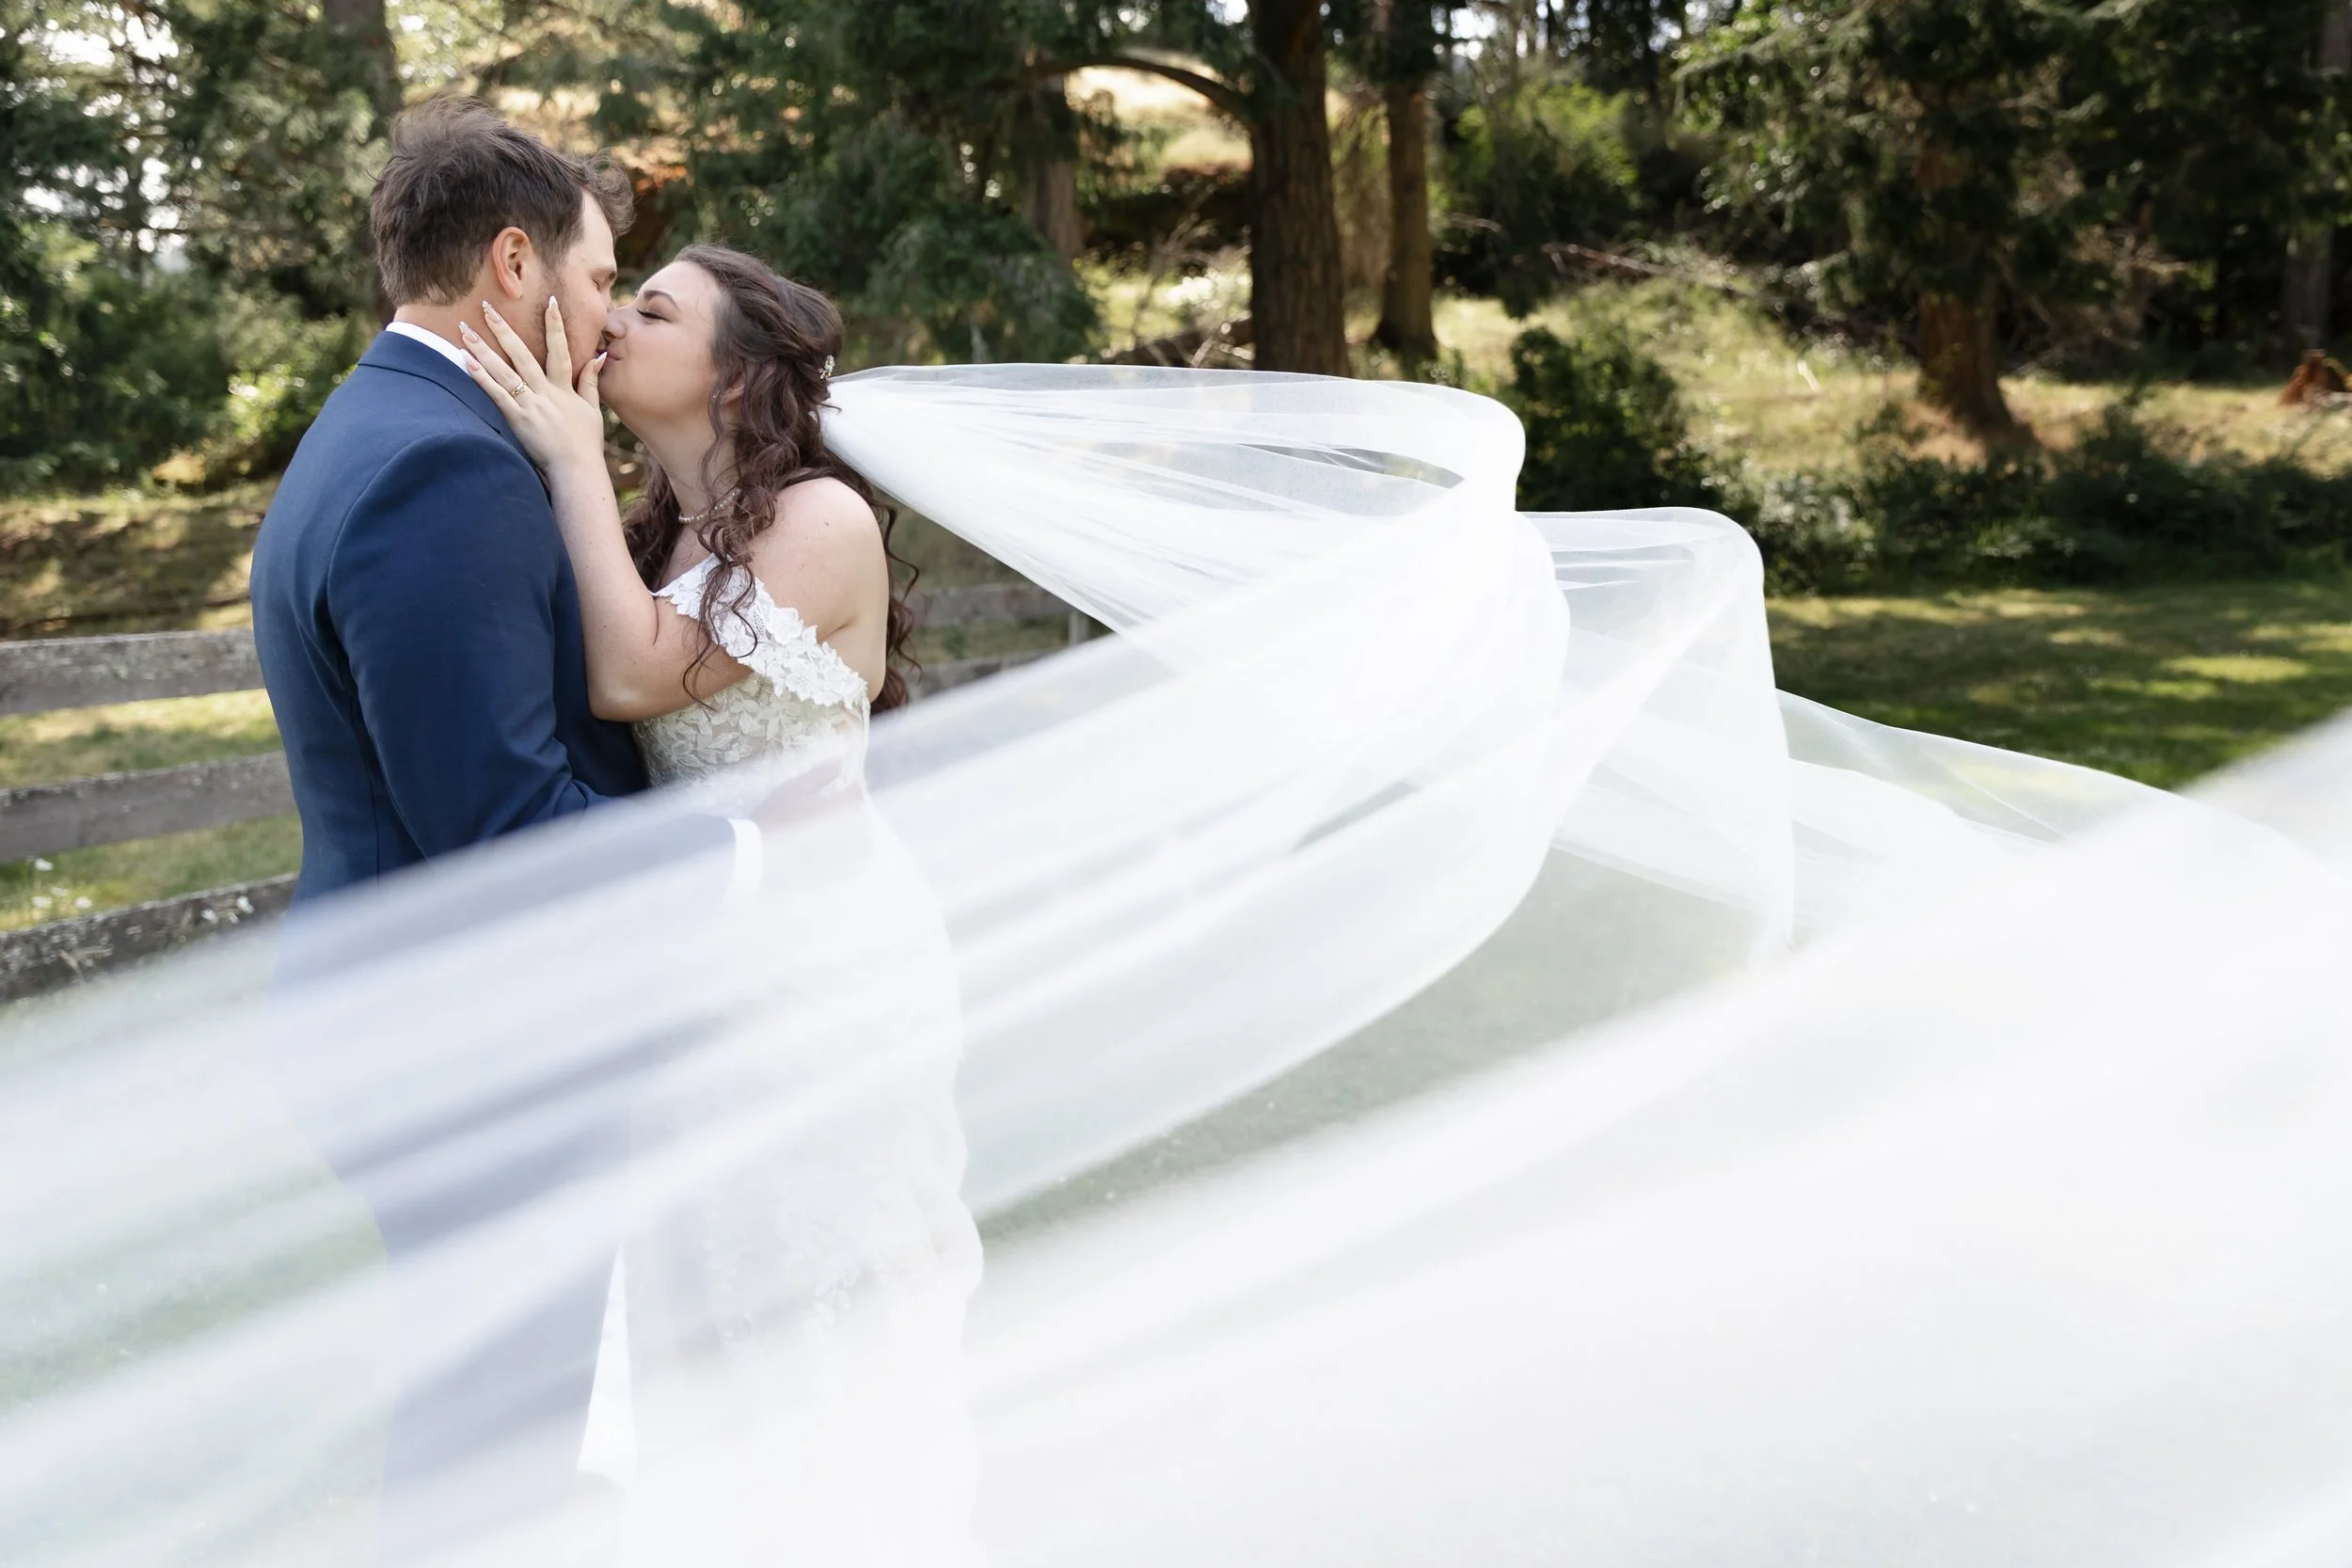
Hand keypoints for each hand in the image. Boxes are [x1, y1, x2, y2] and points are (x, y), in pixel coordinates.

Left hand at [457, 298, 607, 483]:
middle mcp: (545, 392)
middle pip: (522, 354)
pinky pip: (496, 394)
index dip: (556, 325)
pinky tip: (465, 362)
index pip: (560, 350)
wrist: (577, 468)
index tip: (550, 301)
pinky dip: (481, 377)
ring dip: (482, 349)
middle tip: (486, 307)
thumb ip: (590, 381)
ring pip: (503, 371)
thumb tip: (597, 356)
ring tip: (464, 330)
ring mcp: (530, 404)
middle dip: (503, 329)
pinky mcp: (517, 419)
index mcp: (564, 388)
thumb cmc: (585, 442)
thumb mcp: (592, 410)